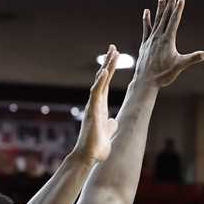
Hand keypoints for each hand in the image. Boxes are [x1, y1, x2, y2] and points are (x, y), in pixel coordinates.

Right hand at [72, 48, 119, 163]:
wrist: (88, 156)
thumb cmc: (97, 146)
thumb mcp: (108, 132)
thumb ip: (110, 124)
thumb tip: (113, 121)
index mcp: (100, 106)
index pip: (105, 83)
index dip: (110, 70)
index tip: (115, 56)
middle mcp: (95, 103)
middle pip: (102, 78)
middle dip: (108, 62)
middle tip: (114, 47)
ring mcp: (93, 106)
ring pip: (99, 82)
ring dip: (106, 67)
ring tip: (112, 53)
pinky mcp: (92, 111)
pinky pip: (96, 93)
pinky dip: (100, 82)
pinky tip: (104, 71)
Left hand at [132, 0, 203, 87]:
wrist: (145, 81)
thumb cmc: (163, 75)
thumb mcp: (180, 66)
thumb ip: (193, 58)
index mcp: (167, 39)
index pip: (174, 19)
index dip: (179, 7)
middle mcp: (158, 36)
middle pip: (166, 16)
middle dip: (170, 2)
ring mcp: (150, 39)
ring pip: (156, 19)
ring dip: (160, 7)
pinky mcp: (145, 43)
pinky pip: (147, 28)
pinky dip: (147, 19)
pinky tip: (146, 11)